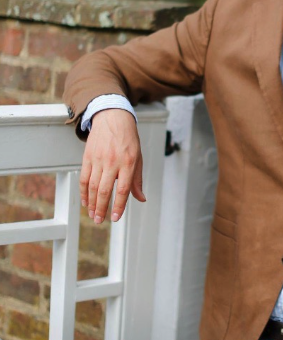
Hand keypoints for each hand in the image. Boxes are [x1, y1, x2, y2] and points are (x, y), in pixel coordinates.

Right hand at [80, 109, 144, 223]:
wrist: (113, 118)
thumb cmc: (128, 139)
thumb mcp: (138, 157)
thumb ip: (137, 180)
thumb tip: (141, 198)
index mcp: (128, 163)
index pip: (122, 189)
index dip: (118, 206)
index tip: (115, 218)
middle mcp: (112, 162)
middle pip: (104, 190)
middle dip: (101, 208)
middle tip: (100, 221)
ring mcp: (98, 159)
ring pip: (91, 186)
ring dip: (91, 203)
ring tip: (93, 215)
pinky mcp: (88, 157)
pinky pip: (83, 178)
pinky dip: (83, 192)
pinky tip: (85, 202)